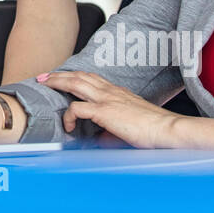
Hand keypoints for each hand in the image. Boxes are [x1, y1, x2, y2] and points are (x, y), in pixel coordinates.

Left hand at [39, 71, 178, 148]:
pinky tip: (67, 126)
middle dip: (60, 75)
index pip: (92, 78)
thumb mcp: (132, 124)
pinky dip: (67, 115)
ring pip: (75, 83)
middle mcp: (111, 92)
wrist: (168, 130)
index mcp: (118, 93)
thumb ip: (114, 127)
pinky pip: (77, 109)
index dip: (76, 77)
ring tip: (45, 84)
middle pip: (80, 76)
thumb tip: (101, 137)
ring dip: (58, 82)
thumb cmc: (155, 131)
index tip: (64, 78)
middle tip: (45, 76)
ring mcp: (107, 99)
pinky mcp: (104, 112)